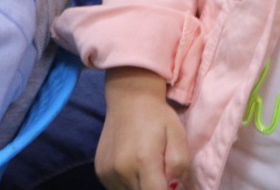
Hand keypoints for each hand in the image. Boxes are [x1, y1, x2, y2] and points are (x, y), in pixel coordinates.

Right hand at [96, 67, 190, 189]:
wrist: (129, 99)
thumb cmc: (158, 116)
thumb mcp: (178, 135)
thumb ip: (179, 164)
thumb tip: (174, 187)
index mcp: (143, 160)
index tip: (172, 185)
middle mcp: (122, 170)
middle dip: (155, 188)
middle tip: (161, 175)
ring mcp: (108, 172)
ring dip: (141, 188)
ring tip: (148, 168)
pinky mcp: (100, 172)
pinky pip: (117, 188)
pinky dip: (129, 184)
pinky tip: (135, 168)